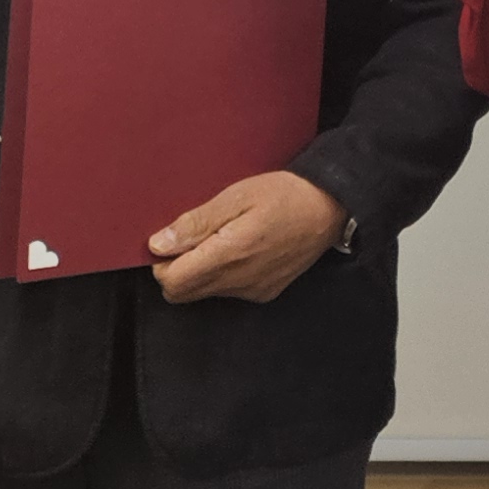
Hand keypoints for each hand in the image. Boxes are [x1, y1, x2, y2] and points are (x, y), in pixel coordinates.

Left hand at [150, 172, 346, 304]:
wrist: (330, 206)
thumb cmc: (285, 195)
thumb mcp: (236, 196)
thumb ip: (195, 223)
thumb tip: (159, 244)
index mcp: (230, 254)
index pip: (172, 281)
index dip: (163, 262)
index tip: (173, 240)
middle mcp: (240, 280)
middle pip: (183, 293)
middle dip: (178, 269)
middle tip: (195, 239)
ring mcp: (253, 290)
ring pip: (204, 293)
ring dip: (201, 272)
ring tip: (223, 240)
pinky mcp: (265, 293)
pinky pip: (228, 292)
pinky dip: (223, 276)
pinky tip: (241, 250)